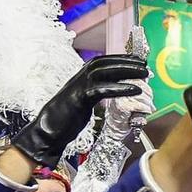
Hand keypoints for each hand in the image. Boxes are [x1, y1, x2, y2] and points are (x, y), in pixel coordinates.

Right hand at [10, 55, 147, 168]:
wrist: (47, 131)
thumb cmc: (66, 119)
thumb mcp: (84, 101)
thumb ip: (95, 93)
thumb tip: (112, 90)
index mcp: (81, 78)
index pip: (102, 62)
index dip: (120, 59)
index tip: (137, 59)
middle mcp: (79, 78)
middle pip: (105, 63)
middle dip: (126, 62)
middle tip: (145, 65)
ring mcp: (78, 87)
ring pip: (104, 72)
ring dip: (126, 71)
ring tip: (143, 74)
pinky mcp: (78, 99)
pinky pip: (101, 90)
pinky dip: (118, 88)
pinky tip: (133, 89)